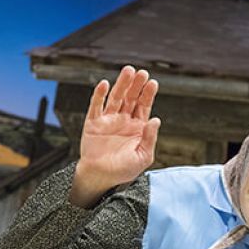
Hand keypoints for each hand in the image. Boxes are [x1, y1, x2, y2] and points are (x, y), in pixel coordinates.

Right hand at [70, 66, 160, 205]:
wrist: (101, 178)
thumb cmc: (123, 170)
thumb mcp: (143, 156)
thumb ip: (150, 138)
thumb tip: (156, 119)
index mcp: (137, 127)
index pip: (144, 106)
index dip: (148, 94)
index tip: (153, 82)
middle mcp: (123, 120)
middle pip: (131, 98)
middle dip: (136, 85)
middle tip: (141, 72)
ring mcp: (108, 120)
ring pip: (115, 98)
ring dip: (121, 84)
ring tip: (128, 71)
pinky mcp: (93, 123)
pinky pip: (95, 106)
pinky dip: (99, 95)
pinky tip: (104, 84)